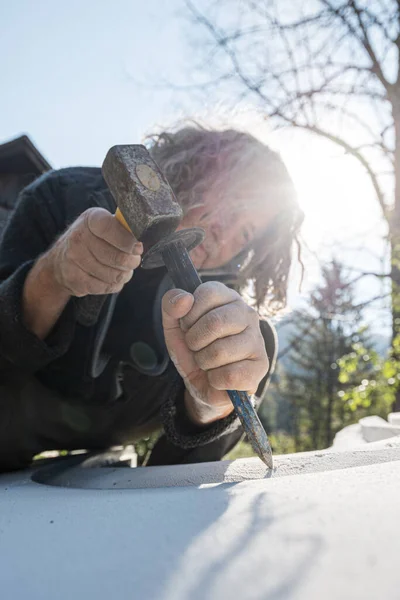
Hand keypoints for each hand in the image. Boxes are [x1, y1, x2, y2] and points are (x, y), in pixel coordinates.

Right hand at [46, 207, 142, 296]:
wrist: (59, 261)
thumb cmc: (90, 240)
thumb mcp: (103, 225)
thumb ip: (122, 228)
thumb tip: (143, 235)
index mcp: (90, 219)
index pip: (111, 228)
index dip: (128, 241)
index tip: (138, 248)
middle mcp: (78, 237)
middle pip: (117, 257)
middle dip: (131, 262)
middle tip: (133, 261)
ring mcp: (74, 259)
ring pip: (114, 275)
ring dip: (124, 275)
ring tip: (122, 270)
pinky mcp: (74, 279)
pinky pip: (105, 287)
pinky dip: (114, 285)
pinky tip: (111, 279)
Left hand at [162, 281, 268, 425]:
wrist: (203, 384)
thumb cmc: (193, 349)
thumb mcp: (174, 326)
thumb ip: (171, 306)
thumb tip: (184, 298)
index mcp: (228, 298)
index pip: (208, 293)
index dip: (189, 314)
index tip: (189, 326)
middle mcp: (247, 314)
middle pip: (214, 322)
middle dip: (194, 340)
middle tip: (196, 347)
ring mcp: (257, 339)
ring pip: (220, 352)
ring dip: (204, 362)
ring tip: (208, 361)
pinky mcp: (261, 366)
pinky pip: (229, 375)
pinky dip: (215, 379)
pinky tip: (220, 376)